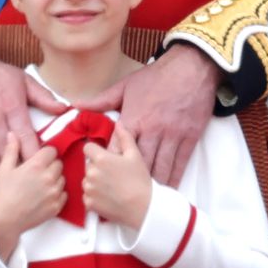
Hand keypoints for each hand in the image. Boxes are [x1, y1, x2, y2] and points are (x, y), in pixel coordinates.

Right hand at [0, 46, 63, 186]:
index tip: (42, 169)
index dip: (34, 155)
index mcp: (10, 104)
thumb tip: (63, 110)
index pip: (26, 136)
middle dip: (18, 170)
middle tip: (28, 186)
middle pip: (7, 151)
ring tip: (9, 190)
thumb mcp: (21, 78)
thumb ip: (42, 96)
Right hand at [0, 134, 65, 260]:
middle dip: (51, 166)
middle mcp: (48, 177)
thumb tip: (12, 134)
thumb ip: (11, 149)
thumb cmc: (3, 194)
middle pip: (59, 163)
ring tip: (42, 185)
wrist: (4, 221)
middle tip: (39, 172)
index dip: (45, 154)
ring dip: (55, 179)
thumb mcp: (4, 169)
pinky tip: (45, 196)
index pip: (52, 151)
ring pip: (62, 178)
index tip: (39, 159)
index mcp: (36, 165)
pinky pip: (64, 194)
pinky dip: (57, 194)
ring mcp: (54, 193)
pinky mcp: (56, 207)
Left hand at [81, 44, 220, 186]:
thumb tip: (76, 106)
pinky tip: (168, 189)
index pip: (116, 149)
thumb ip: (102, 100)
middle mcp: (152, 130)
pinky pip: (180, 163)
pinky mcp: (189, 138)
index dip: (109, 165)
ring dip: (151, 185)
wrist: (191, 68)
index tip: (103, 177)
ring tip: (143, 200)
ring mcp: (172, 135)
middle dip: (128, 180)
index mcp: (134, 118)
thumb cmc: (156, 76)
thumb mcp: (126, 85)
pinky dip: (173, 178)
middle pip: (137, 163)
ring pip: (159, 167)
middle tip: (121, 194)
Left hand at [82, 124, 150, 228]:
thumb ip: (124, 137)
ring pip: (86, 181)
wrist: (143, 208)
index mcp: (101, 158)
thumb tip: (118, 123)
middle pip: (88, 165)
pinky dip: (94, 197)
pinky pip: (86, 196)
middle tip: (113, 175)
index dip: (95, 151)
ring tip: (111, 187)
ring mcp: (89, 189)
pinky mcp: (89, 204)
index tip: (105, 158)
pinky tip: (107, 197)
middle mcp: (91, 172)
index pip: (87, 148)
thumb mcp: (135, 155)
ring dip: (94, 182)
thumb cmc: (140, 180)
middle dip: (97, 168)